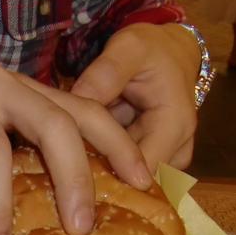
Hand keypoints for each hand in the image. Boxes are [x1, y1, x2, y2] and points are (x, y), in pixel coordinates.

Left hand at [70, 23, 200, 171]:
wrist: (171, 52)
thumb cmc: (151, 50)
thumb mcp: (129, 48)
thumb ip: (105, 73)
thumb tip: (75, 101)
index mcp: (174, 126)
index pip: (139, 171)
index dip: (105, 180)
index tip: (66, 180)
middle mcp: (177, 150)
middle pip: (135, 185)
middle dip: (99, 186)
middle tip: (57, 185)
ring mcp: (169, 160)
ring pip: (131, 185)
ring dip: (101, 183)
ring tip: (64, 180)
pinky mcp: (158, 162)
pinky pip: (129, 177)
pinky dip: (105, 174)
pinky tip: (77, 171)